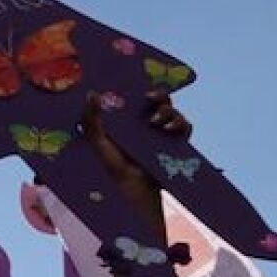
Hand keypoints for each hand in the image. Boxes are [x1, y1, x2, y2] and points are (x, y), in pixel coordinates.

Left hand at [80, 93, 187, 226]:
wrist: (132, 190)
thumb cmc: (112, 166)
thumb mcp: (98, 141)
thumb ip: (92, 119)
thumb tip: (91, 93)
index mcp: (127, 120)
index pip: (137, 98)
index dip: (140, 88)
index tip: (136, 86)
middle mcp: (146, 124)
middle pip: (158, 101)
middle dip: (159, 96)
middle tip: (149, 98)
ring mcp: (161, 134)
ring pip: (172, 112)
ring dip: (168, 111)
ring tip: (155, 123)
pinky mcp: (174, 144)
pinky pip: (185, 127)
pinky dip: (181, 124)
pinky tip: (169, 129)